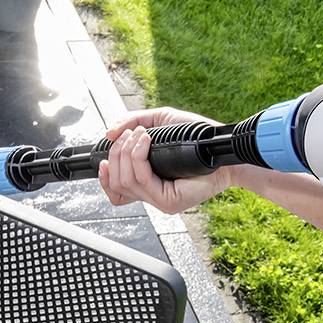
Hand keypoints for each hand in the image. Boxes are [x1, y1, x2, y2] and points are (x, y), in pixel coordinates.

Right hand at [97, 107, 236, 213]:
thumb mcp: (159, 121)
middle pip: (116, 183)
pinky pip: (142, 179)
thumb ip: (132, 122)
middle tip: (129, 135)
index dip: (104, 177)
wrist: (219, 148)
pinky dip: (138, 156)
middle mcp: (152, 194)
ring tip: (140, 135)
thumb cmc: (196, 136)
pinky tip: (145, 141)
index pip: (116, 192)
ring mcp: (160, 200)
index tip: (102, 160)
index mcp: (149, 182)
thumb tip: (109, 133)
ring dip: (127, 152)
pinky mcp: (168, 201)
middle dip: (116, 154)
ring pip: (125, 181)